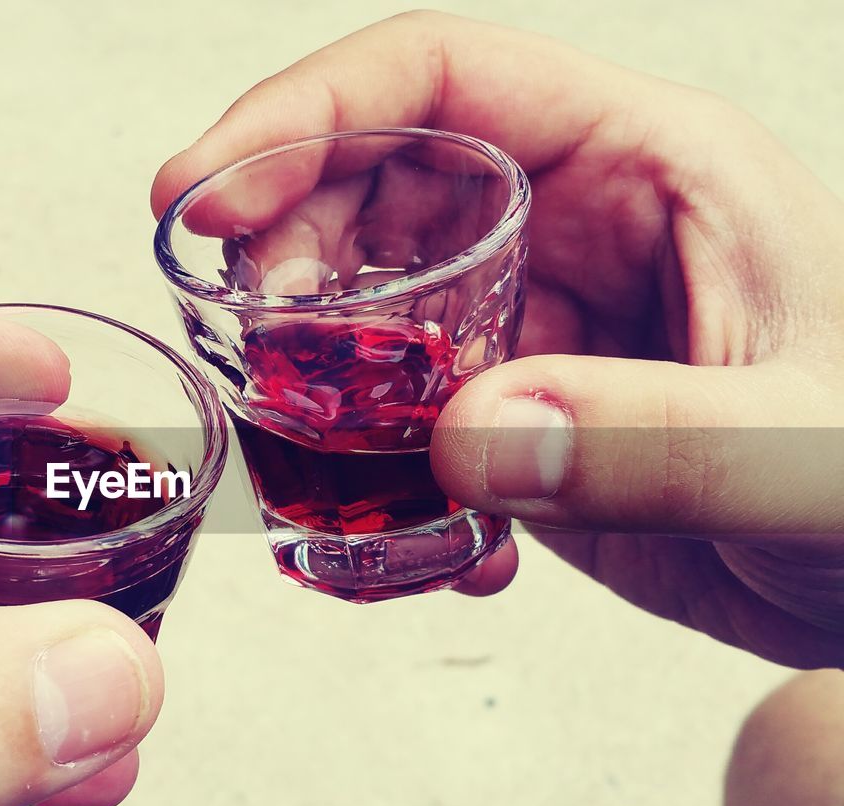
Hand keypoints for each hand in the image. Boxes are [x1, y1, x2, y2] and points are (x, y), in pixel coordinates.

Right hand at [153, 11, 843, 666]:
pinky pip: (409, 424)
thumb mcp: (812, 451)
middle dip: (285, 256)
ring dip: (324, 383)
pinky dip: (386, 485)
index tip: (205, 195)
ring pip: (374, 315)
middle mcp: (575, 232)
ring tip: (328, 456)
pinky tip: (442, 544)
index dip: (305, 116)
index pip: (443, 80)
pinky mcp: (524, 417)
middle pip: (375, 189)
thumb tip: (466, 436)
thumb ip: (655, 438)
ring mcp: (540, 330)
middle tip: (253, 345)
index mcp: (647, 169)